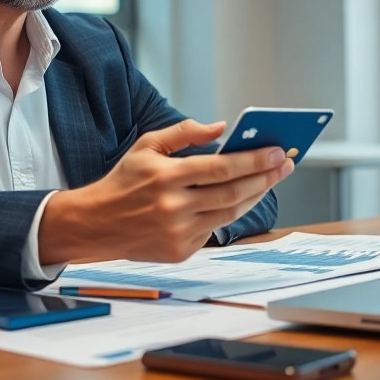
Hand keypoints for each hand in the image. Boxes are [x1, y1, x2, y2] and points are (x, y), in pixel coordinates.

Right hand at [37, 119, 293, 263]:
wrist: (93, 224)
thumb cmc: (123, 182)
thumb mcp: (146, 145)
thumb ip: (184, 133)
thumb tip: (221, 127)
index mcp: (165, 176)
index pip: (222, 168)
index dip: (254, 160)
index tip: (277, 151)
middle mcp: (173, 207)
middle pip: (233, 192)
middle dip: (265, 177)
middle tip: (285, 164)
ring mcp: (178, 232)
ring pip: (230, 213)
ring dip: (256, 195)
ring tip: (271, 179)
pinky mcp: (180, 252)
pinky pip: (214, 229)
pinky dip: (230, 212)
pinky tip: (243, 198)